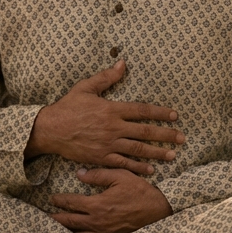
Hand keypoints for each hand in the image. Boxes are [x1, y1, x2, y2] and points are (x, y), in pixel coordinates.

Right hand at [27, 60, 184, 174]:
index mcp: (112, 109)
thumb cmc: (67, 107)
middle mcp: (113, 128)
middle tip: (182, 138)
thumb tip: (123, 63)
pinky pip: (123, 164)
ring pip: (138, 150)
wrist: (49, 130)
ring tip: (173, 155)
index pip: (142, 111)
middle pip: (145, 132)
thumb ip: (106, 77)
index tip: (175, 116)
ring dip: (157, 153)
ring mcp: (108, 145)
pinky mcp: (101, 158)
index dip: (161, 113)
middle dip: (166, 135)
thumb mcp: (85, 88)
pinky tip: (151, 170)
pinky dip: (138, 167)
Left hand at [50, 167, 173, 232]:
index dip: (59, 200)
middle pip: (68, 222)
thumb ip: (99, 175)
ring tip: (53, 231)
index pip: (71, 203)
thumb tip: (80, 174)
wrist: (159, 211)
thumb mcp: (122, 176)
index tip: (52, 198)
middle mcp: (96, 222)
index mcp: (97, 205)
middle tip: (43, 218)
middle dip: (55, 219)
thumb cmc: (141, 192)